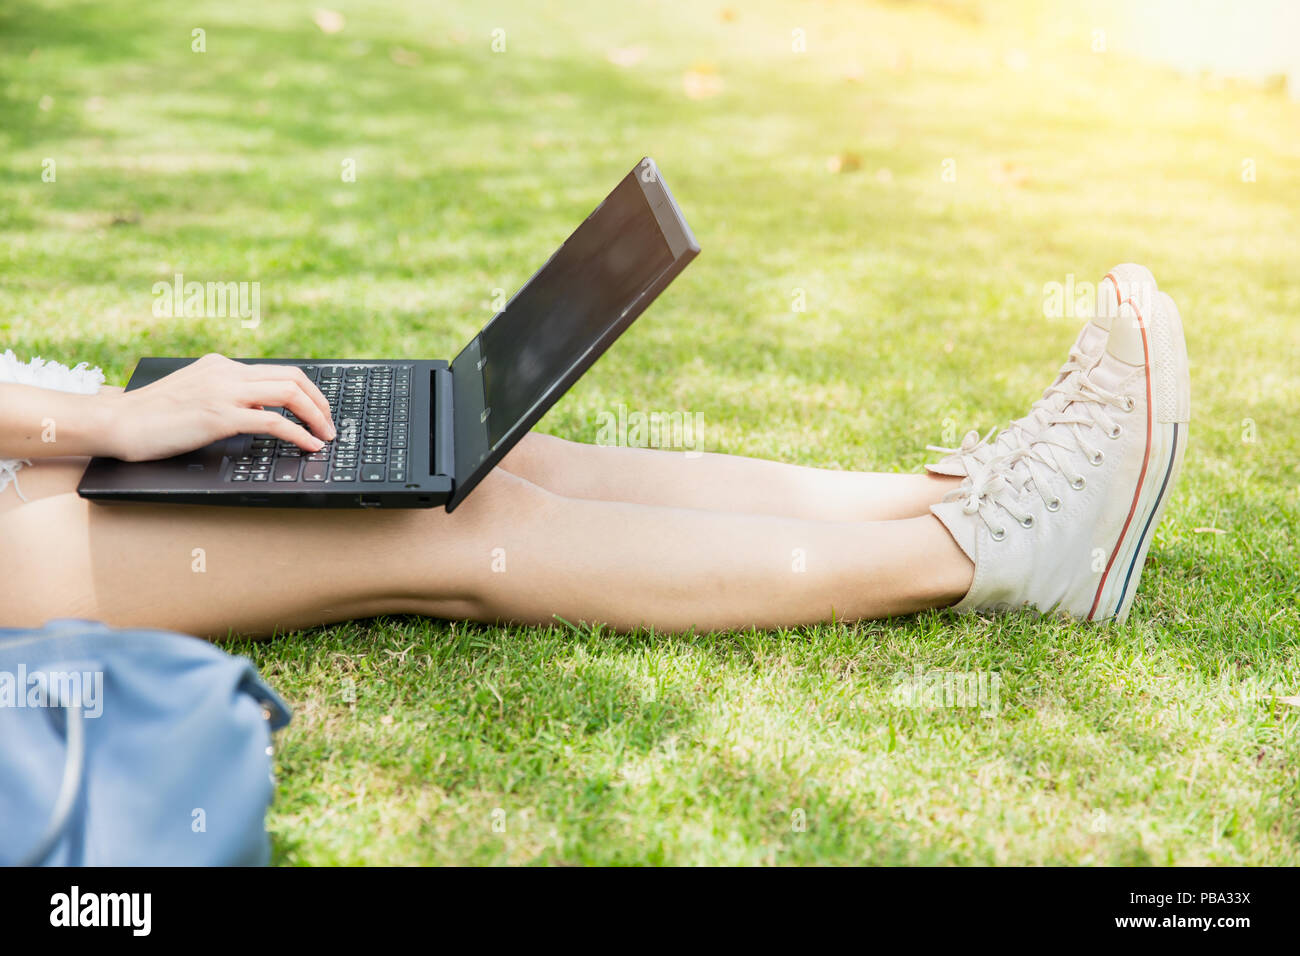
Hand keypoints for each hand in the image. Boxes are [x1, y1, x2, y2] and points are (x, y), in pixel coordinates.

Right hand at [100, 353, 336, 461]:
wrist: (117, 422)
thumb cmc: (152, 417)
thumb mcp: (195, 396)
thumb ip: (227, 397)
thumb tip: (261, 410)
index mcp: (222, 365)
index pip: (279, 371)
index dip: (307, 391)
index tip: (320, 410)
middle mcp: (227, 372)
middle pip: (293, 377)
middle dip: (320, 402)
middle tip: (331, 425)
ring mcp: (224, 392)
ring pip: (289, 393)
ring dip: (316, 417)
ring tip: (327, 437)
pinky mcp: (219, 416)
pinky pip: (273, 421)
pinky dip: (299, 434)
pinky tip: (309, 446)